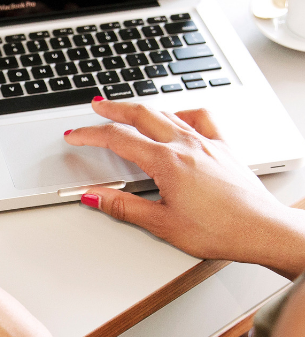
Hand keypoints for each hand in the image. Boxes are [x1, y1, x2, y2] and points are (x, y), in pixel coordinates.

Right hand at [67, 99, 304, 278]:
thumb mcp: (161, 223)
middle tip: (96, 106)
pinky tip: (176, 117)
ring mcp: (207, 143)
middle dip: (114, 109)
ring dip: (142, 108)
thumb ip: (123, 206)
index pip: (118, 139)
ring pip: (168, 113)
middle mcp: (186, 145)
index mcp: (167, 162)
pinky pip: (200, 118)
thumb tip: (94, 196)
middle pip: (141, 115)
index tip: (74, 136)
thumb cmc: (219, 229)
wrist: (261, 229)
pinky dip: (182, 112)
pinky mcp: (224, 147)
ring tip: (128, 109)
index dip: (90, 135)